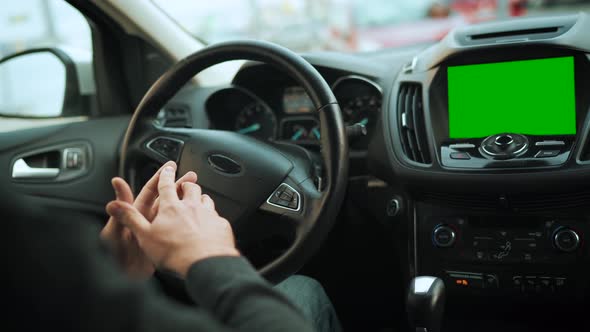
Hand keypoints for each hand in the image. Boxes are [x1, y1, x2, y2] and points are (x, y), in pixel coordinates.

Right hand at [106, 163, 238, 276]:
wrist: (205, 262)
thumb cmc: (173, 252)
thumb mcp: (144, 236)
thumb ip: (130, 218)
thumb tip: (113, 205)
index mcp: (171, 207)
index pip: (166, 185)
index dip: (166, 175)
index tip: (168, 168)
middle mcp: (191, 206)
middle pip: (191, 189)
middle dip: (187, 184)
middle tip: (186, 183)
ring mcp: (209, 214)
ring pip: (206, 199)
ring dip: (202, 198)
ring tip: (199, 199)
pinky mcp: (221, 225)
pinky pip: (218, 216)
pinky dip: (214, 217)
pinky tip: (212, 223)